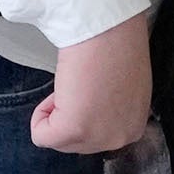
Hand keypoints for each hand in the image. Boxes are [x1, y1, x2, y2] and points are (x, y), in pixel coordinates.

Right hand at [34, 13, 152, 155]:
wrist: (109, 29)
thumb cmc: (116, 46)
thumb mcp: (123, 90)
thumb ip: (111, 110)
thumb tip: (94, 112)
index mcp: (134, 128)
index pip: (96, 137)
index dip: (83, 111)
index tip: (90, 88)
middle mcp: (121, 138)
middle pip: (77, 144)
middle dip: (68, 116)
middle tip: (78, 85)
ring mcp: (98, 137)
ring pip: (58, 140)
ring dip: (55, 113)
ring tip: (71, 86)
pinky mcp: (74, 129)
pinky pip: (41, 136)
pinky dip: (39, 115)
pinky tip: (57, 92)